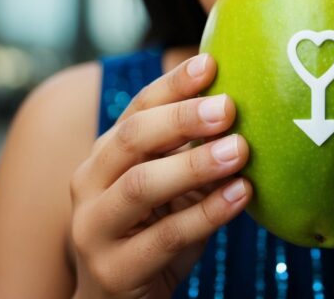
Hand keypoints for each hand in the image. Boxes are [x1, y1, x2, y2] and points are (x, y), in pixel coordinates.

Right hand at [69, 54, 251, 297]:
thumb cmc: (152, 231)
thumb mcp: (169, 186)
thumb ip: (190, 152)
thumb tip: (243, 106)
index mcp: (105, 155)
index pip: (137, 109)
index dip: (173, 85)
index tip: (211, 63)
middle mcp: (90, 184)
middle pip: (133, 139)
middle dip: (182, 119)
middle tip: (229, 107)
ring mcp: (95, 229)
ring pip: (141, 186)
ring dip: (195, 165)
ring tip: (240, 150)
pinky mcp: (114, 270)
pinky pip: (165, 237)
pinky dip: (207, 213)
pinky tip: (241, 195)